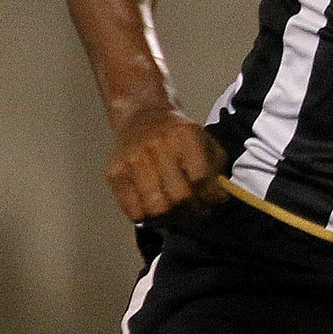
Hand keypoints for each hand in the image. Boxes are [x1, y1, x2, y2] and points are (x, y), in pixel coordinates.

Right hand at [105, 108, 225, 224]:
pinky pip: (132, 209)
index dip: (210, 196)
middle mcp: (157, 146)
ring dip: (171, 217)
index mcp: (184, 135)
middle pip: (179, 195)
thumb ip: (215, 167)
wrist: (143, 116)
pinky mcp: (115, 173)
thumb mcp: (205, 140)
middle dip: (193, 210)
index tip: (214, 203)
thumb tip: (218, 199)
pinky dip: (146, 217)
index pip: (201, 177)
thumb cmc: (178, 133)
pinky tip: (156, 210)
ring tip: (178, 213)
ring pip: (156, 206)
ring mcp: (133, 160)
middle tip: (198, 212)